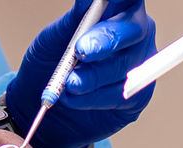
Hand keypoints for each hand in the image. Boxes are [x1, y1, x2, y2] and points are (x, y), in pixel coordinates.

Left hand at [6, 0, 156, 147]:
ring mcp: (140, 62)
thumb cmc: (51, 62)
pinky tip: (76, 98)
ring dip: (93, 77)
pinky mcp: (138, 93)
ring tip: (69, 83)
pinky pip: (121, 94)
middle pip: (133, 30)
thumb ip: (76, 18)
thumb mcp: (55, 37)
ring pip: (126, 66)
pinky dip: (94, 98)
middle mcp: (134, 32)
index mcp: (116, 9)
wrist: (42, 101)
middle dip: (106, 40)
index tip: (102, 1)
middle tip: (81, 51)